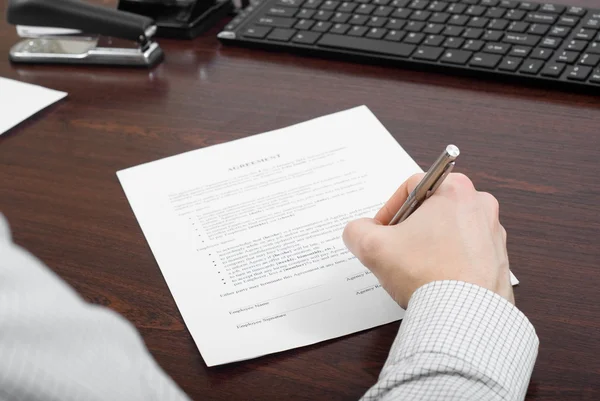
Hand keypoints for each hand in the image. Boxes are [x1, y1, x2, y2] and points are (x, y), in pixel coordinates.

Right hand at [343, 173, 513, 308]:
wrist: (462, 317)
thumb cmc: (427, 275)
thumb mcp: (373, 247)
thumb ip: (357, 231)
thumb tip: (359, 231)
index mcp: (456, 190)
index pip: (411, 187)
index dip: (389, 209)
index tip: (381, 231)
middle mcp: (481, 206)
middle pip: (432, 208)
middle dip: (410, 227)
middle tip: (396, 249)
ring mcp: (493, 235)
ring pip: (449, 231)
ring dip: (429, 245)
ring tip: (414, 269)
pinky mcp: (498, 261)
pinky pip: (466, 254)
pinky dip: (448, 262)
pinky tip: (434, 281)